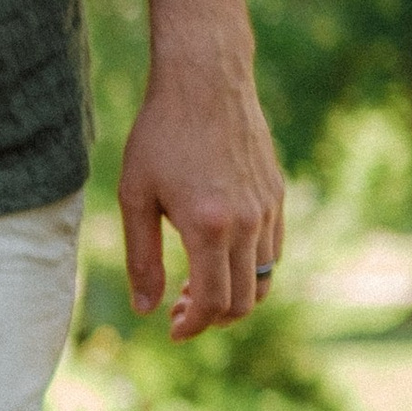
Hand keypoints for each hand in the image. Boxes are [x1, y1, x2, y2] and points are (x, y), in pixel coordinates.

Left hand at [118, 51, 284, 338]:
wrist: (205, 81)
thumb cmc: (160, 136)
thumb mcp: (135, 197)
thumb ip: (141, 258)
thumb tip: (145, 309)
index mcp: (209, 227)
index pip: (214, 302)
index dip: (194, 326)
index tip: (173, 329)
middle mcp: (246, 223)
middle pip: (245, 300)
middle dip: (213, 317)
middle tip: (179, 310)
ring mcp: (268, 209)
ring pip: (264, 277)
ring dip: (234, 293)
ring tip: (196, 284)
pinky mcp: (276, 194)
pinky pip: (272, 248)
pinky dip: (250, 266)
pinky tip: (217, 254)